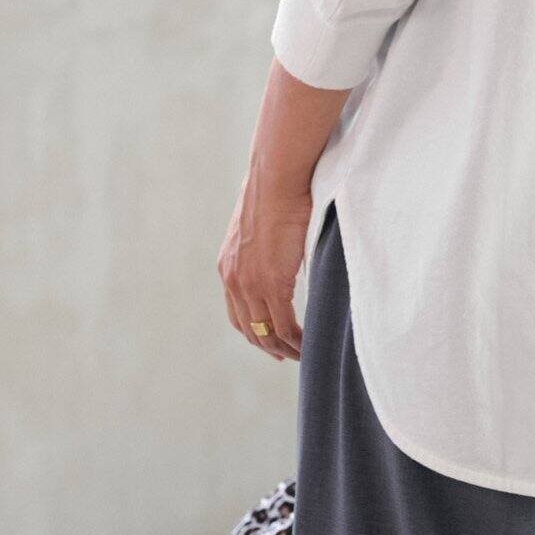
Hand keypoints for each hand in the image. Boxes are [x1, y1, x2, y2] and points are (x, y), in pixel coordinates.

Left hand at [218, 173, 310, 361]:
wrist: (277, 178)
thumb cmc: (276, 190)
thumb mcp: (260, 224)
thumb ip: (264, 245)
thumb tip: (281, 245)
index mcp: (228, 266)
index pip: (237, 313)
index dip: (253, 332)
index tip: (269, 342)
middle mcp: (233, 279)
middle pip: (248, 328)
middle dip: (267, 346)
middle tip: (286, 356)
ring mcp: (251, 283)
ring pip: (265, 331)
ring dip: (283, 347)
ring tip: (301, 354)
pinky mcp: (272, 282)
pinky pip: (282, 323)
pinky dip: (295, 338)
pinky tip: (306, 343)